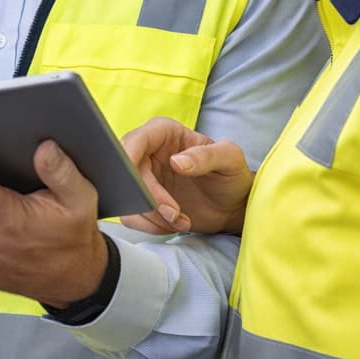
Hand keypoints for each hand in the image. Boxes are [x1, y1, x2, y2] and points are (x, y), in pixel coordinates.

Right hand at [120, 117, 253, 234]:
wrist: (232, 206)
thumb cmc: (232, 175)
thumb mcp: (230, 159)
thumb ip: (207, 156)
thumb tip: (177, 162)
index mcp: (164, 132)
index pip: (137, 139)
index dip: (127, 158)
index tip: (134, 183)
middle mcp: (149, 152)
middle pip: (128, 172)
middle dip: (149, 197)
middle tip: (174, 212)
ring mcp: (144, 177)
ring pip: (128, 197)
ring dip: (153, 215)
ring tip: (182, 220)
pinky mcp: (143, 201)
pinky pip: (133, 216)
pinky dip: (153, 226)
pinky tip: (176, 224)